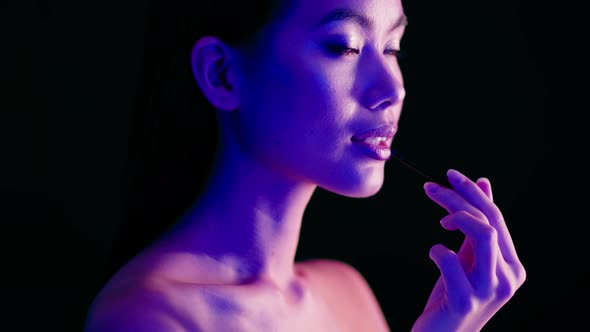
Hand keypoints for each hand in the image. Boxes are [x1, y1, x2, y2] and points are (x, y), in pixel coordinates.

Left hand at [411, 169, 525, 331]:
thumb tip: (484, 183)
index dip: (473, 192)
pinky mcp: (466, 301)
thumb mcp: (468, 257)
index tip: (450, 174)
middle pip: (489, 222)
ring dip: (456, 217)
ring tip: (440, 222)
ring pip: (484, 235)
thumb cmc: (453, 295)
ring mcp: (490, 290)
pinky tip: (434, 254)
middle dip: (459, 198)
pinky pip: (450, 260)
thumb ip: (477, 225)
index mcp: (512, 265)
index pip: (496, 218)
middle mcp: (508, 277)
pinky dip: (438, 250)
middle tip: (431, 187)